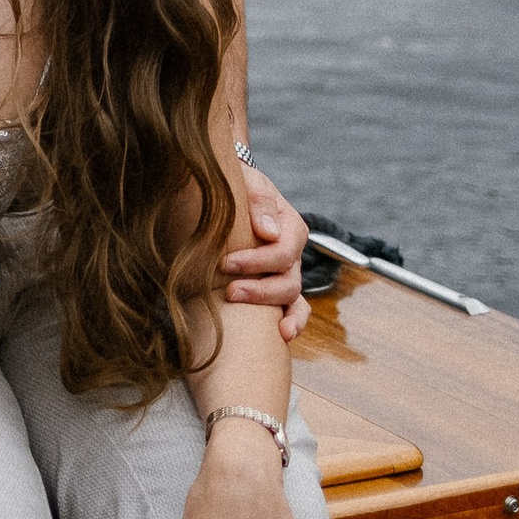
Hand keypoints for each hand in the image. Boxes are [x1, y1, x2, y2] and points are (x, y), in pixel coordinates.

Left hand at [224, 164, 309, 342]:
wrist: (228, 194)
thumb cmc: (236, 186)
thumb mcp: (248, 182)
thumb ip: (259, 201)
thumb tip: (269, 232)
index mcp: (290, 227)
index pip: (282, 252)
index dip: (256, 262)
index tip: (224, 263)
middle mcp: (292, 253)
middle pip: (288, 281)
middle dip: (260, 291)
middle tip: (230, 292)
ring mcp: (286, 273)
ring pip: (293, 299)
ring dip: (280, 313)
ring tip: (273, 330)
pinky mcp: (275, 287)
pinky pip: (293, 309)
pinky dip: (293, 322)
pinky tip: (283, 336)